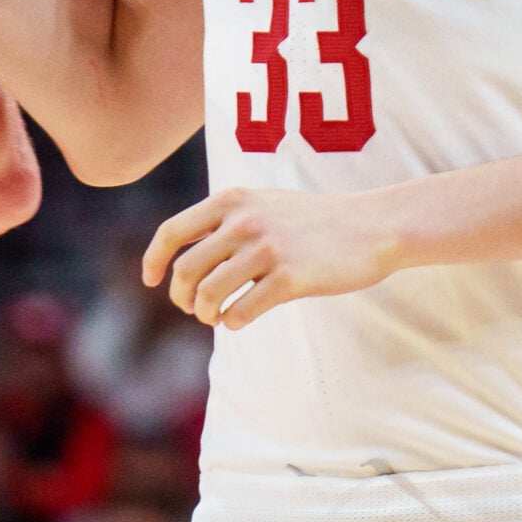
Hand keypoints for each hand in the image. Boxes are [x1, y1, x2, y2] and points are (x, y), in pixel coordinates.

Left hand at [142, 187, 402, 329]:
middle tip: (192, 308)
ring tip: (217, 316)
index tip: (150, 280)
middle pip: (186, 271)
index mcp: (231, 200)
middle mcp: (244, 221)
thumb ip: (224, 221)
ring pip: (209, 295)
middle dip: (181, 297)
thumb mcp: (262, 203)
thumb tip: (183, 260)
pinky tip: (240, 319)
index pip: (172, 232)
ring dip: (206, 314)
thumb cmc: (313, 221)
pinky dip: (233, 322)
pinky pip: (242, 312)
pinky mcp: (290, 278)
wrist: (371, 226)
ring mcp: (267, 249)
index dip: (153, 260)